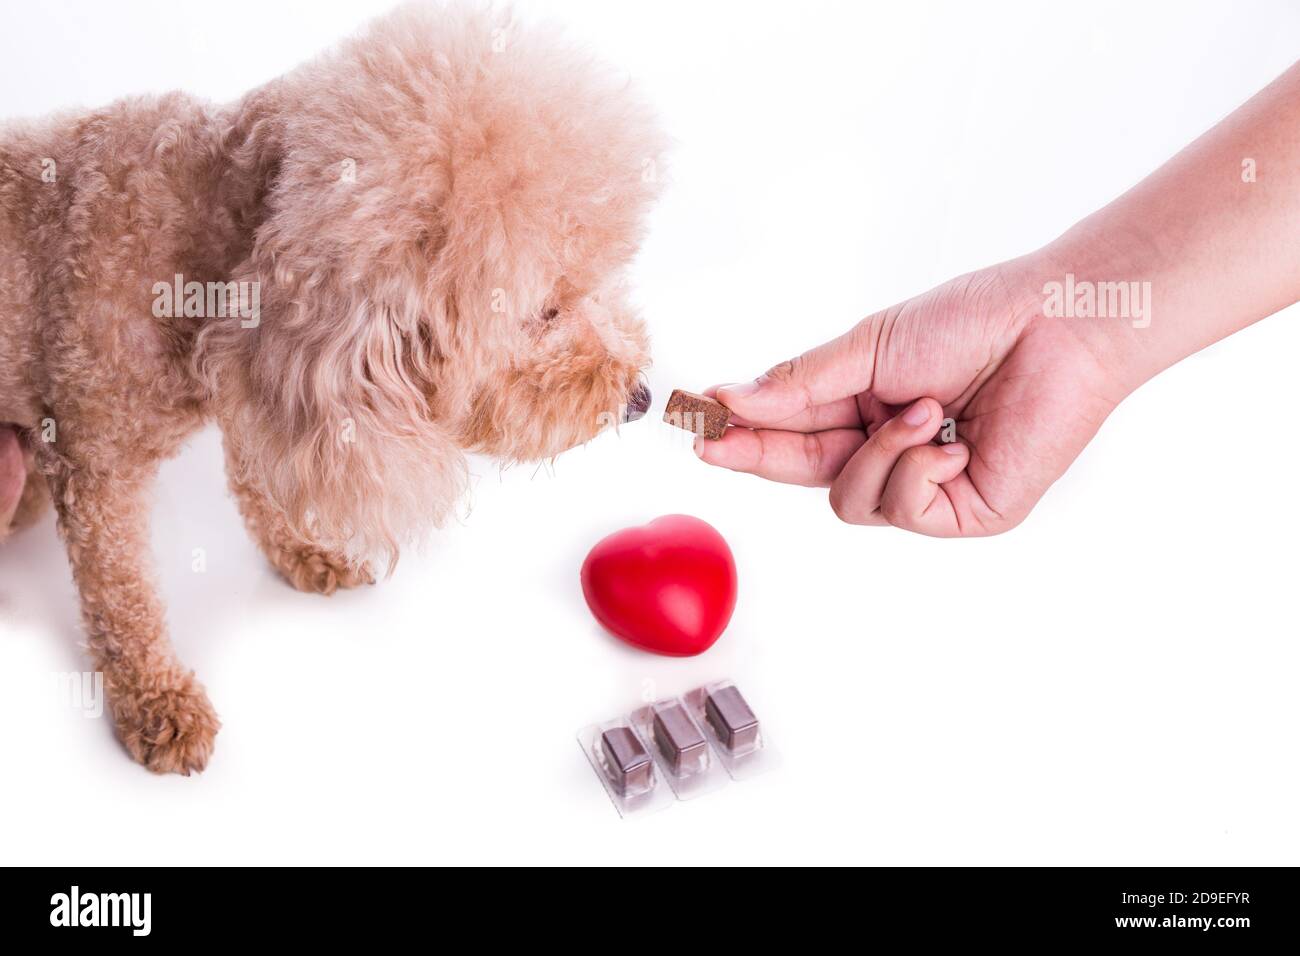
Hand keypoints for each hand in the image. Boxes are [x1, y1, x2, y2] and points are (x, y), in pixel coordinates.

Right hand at [698, 259, 1128, 535]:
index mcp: (865, 410)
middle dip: (765, 455)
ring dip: (878, 454)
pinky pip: (905, 509)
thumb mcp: (870, 347)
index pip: (791, 437)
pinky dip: (919, 470)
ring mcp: (927, 486)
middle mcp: (891, 452)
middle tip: (721, 439)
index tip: (698, 430)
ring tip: (926, 410)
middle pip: (808, 475)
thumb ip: (801, 382)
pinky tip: (950, 441)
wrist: (1057, 325)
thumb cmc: (973, 321)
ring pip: (851, 501)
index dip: (744, 438)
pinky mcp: (966, 510)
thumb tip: (734, 400)